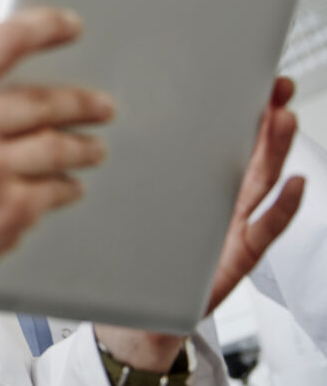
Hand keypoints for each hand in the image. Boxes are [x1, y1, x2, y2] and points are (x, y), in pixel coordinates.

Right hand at [0, 7, 115, 373]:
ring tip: (92, 149)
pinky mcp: (11, 211)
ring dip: (84, 147)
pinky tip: (67, 187)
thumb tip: (14, 82)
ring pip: (61, 146)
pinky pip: (59, 189)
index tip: (70, 26)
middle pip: (45, 100)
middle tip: (100, 106)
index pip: (3, 41)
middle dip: (83, 103)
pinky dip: (68, 187)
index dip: (46, 28)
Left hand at [94, 78, 302, 385]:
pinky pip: (263, 229)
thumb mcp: (124, 203)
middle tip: (274, 85)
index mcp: (187, 182)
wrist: (134, 313)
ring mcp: (229, 226)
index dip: (232, 105)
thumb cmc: (131, 255)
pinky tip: (295, 186)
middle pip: (245, 150)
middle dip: (263, 116)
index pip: (213, 135)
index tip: (243, 73)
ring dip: (275, 150)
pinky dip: (283, 208)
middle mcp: (214, 199)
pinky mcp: (235, 256)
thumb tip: (91, 117)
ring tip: (284, 119)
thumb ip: (123, 168)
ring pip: (258, 181)